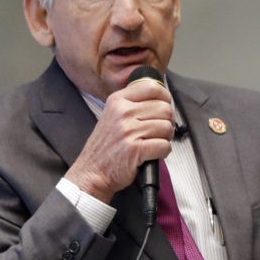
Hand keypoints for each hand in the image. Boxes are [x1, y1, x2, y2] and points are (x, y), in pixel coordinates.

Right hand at [65, 78, 174, 201]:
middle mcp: (123, 113)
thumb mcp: (112, 115)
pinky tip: (153, 153)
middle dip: (168, 121)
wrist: (92, 172)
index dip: (165, 97)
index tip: (164, 105)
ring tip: (154, 142)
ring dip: (166, 138)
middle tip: (159, 131)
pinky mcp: (136, 149)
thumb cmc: (105, 147)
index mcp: (117, 101)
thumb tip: (161, 98)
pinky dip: (163, 151)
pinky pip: (164, 145)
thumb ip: (133, 104)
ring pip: (167, 127)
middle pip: (164, 108)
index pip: (152, 87)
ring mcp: (129, 131)